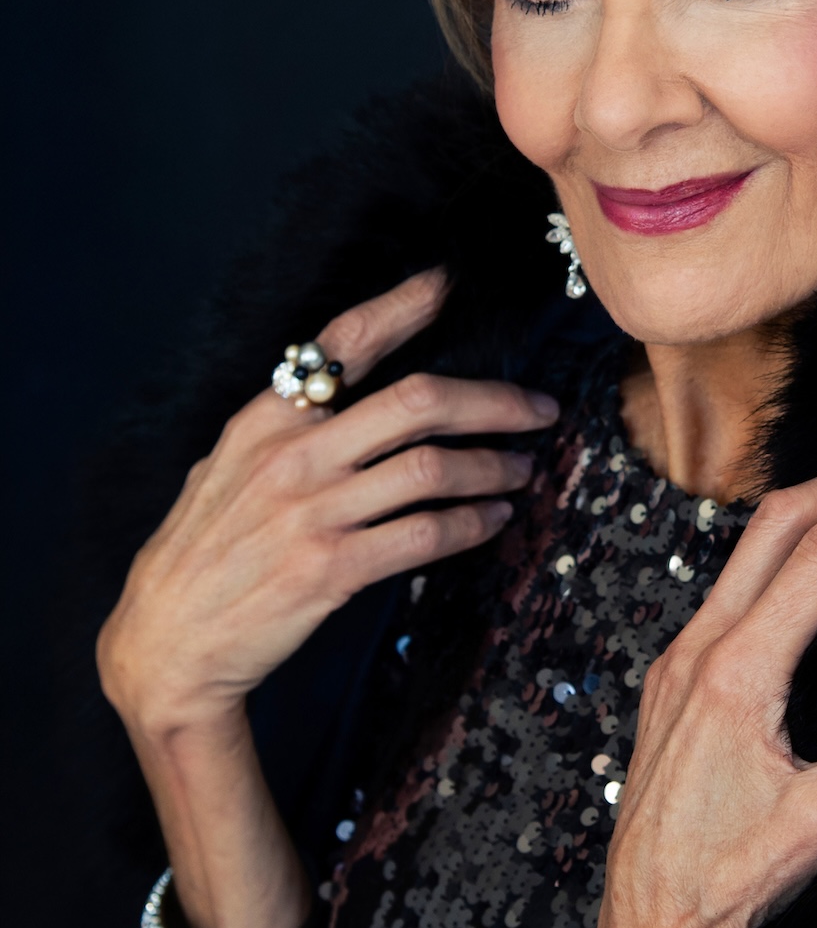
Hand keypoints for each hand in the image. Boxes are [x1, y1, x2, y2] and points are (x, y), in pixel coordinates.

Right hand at [98, 269, 558, 737]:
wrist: (168, 643)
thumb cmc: (203, 553)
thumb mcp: (227, 467)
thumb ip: (286, 428)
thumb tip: (347, 391)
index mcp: (265, 419)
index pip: (344, 342)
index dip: (404, 306)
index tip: (449, 284)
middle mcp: (292, 455)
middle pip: (417, 402)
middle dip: (494, 401)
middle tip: (538, 408)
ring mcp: (312, 512)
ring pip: (432, 469)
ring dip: (493, 467)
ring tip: (521, 469)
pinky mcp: (330, 569)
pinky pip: (425, 536)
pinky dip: (472, 525)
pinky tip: (492, 521)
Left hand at [595, 454, 816, 927]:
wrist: (643, 925)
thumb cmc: (732, 882)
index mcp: (738, 673)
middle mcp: (699, 648)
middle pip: (778, 525)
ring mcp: (678, 657)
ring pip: (748, 548)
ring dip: (813, 509)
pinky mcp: (671, 676)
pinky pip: (729, 584)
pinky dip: (781, 550)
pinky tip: (815, 560)